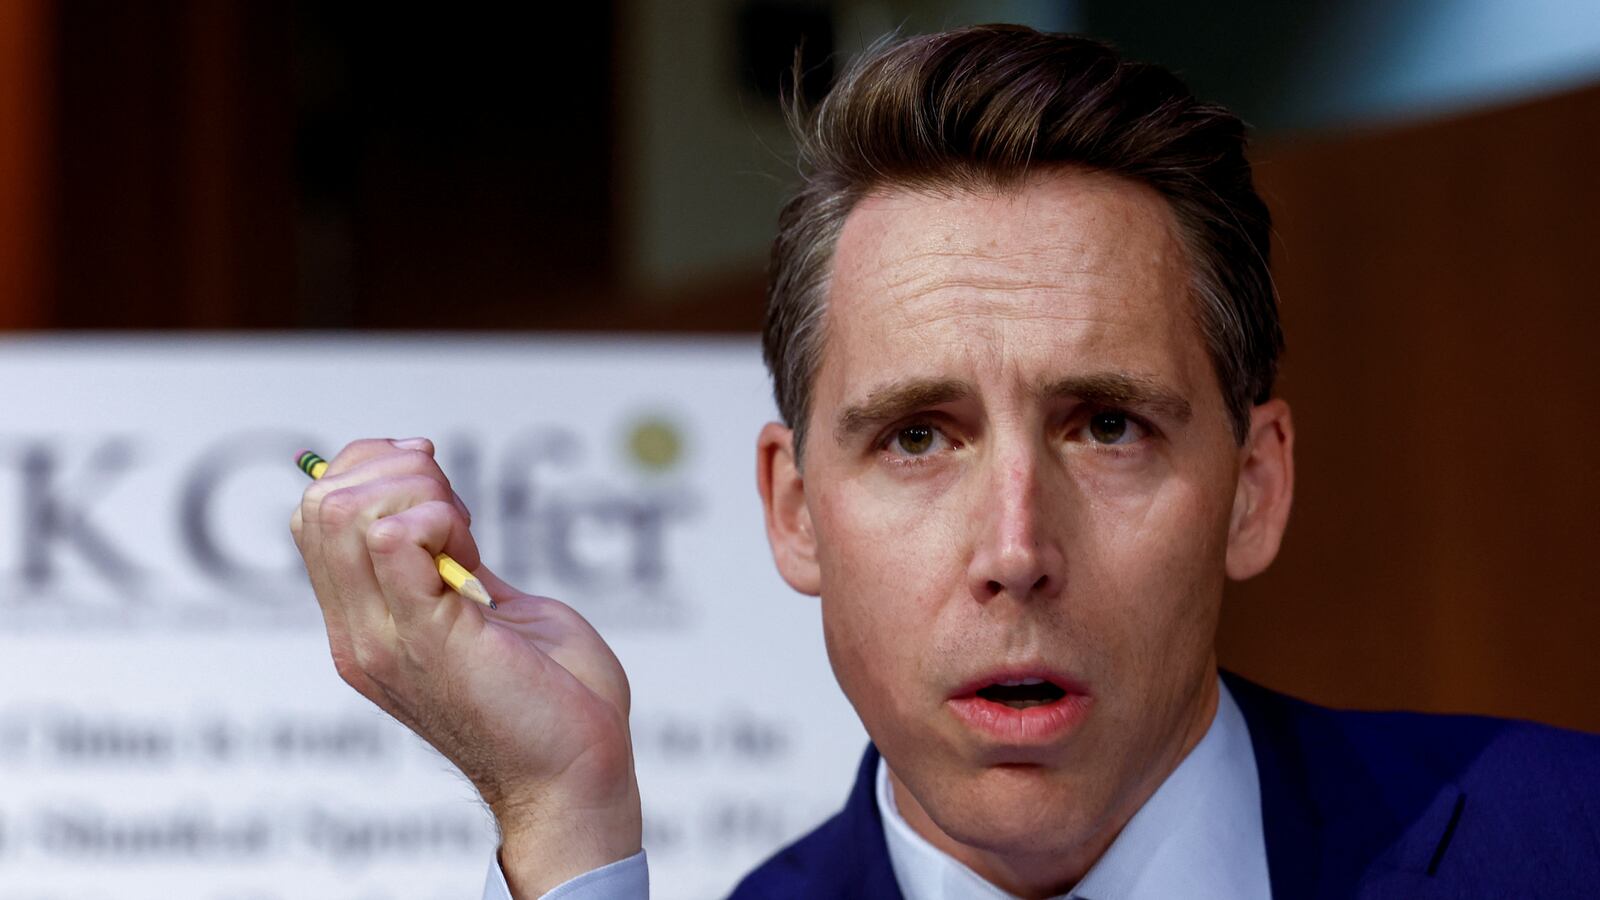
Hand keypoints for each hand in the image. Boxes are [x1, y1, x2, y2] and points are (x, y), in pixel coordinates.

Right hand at [291, 438, 641, 895]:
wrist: (577, 773)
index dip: (372, 470)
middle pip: (319, 505)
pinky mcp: (426, 638)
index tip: (440, 484)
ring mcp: (383, 640)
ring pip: (345, 512)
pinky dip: (438, 518)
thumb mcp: (488, 610)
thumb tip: (436, 511)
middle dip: (395, 471)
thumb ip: (452, 568)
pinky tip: (472, 551)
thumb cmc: (553, 698)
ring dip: (420, 492)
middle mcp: (358, 635)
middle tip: (460, 510)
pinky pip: (395, 540)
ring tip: (469, 534)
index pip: (316, 517)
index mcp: (366, 626)